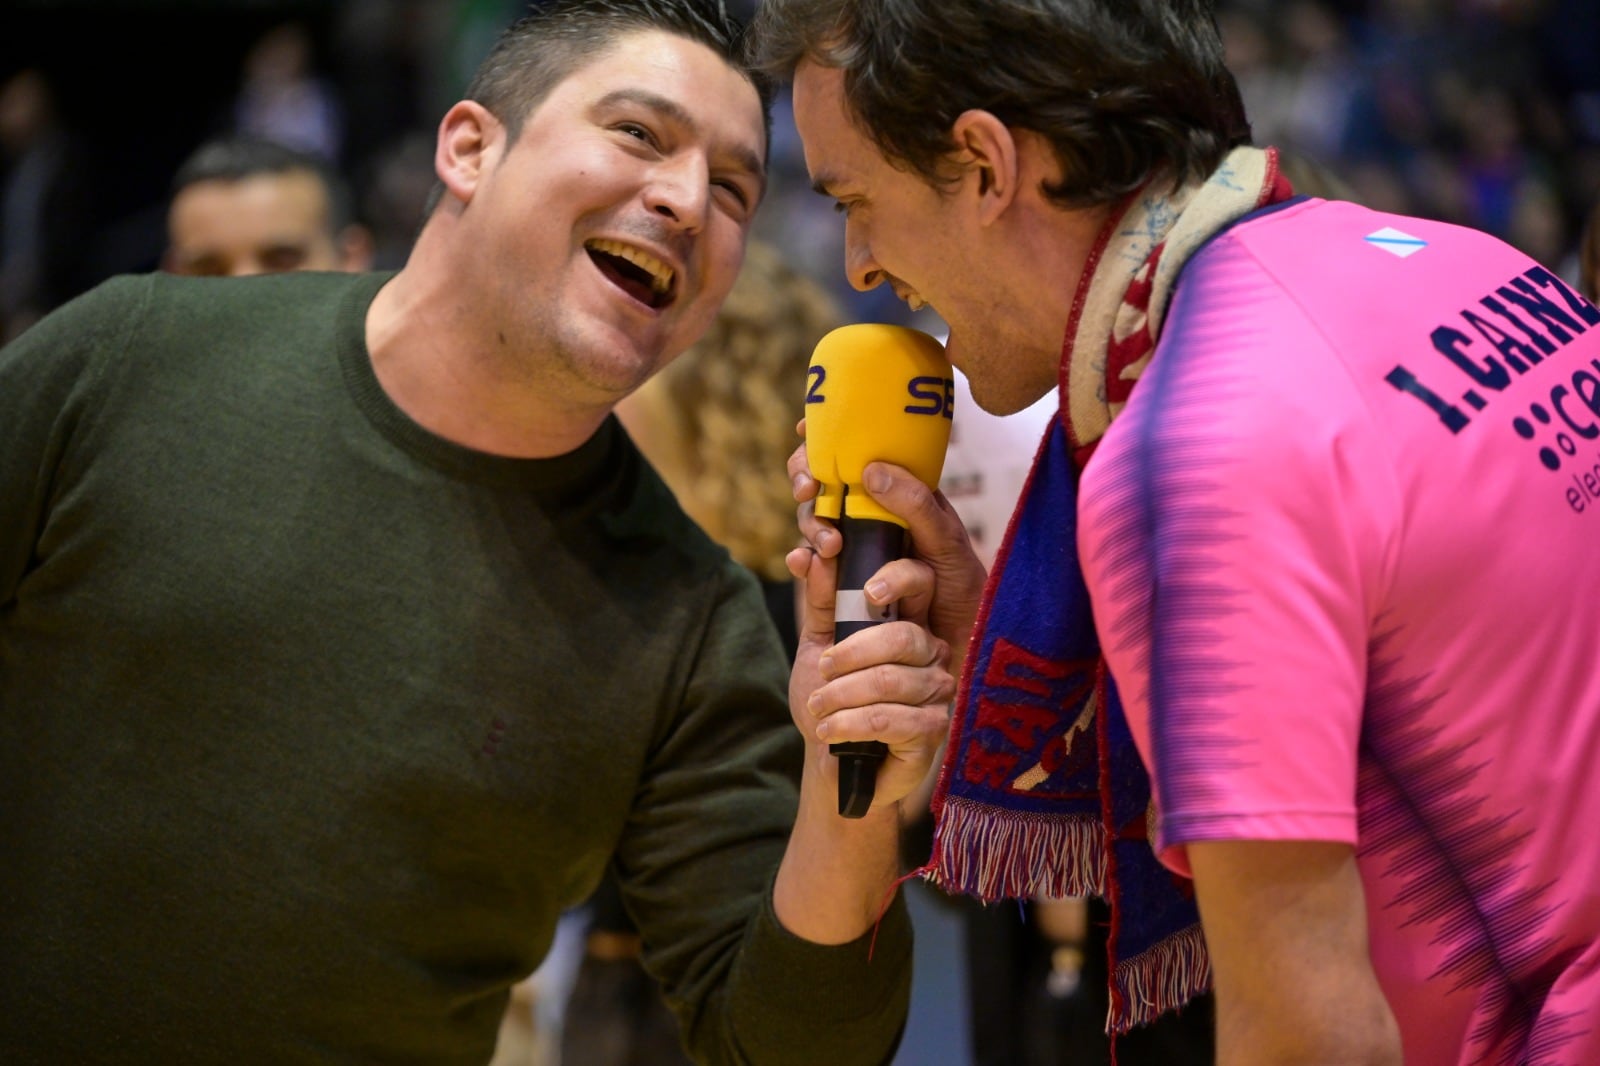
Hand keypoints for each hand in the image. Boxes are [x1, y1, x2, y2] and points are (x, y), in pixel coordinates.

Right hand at [786, 423, 985, 654]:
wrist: (960, 646)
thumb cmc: (963, 588)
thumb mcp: (948, 542)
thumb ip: (916, 505)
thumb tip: (870, 471)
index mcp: (896, 495)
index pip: (855, 453)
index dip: (824, 436)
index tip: (804, 428)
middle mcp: (868, 518)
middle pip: (822, 484)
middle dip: (808, 479)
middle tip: (810, 490)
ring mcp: (851, 551)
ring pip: (813, 523)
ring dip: (811, 526)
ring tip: (829, 545)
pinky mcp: (838, 588)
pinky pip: (811, 569)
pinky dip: (801, 563)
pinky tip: (800, 563)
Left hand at [787, 539, 953, 812]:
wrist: (834, 762)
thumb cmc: (832, 700)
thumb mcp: (818, 646)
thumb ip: (820, 601)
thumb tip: (809, 554)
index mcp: (910, 622)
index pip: (921, 582)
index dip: (896, 578)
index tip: (864, 592)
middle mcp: (933, 652)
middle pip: (903, 636)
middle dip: (850, 654)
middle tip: (821, 670)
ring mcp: (938, 692)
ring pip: (890, 681)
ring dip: (842, 695)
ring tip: (818, 708)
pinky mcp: (932, 730)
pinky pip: (891, 719)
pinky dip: (851, 723)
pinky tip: (830, 731)